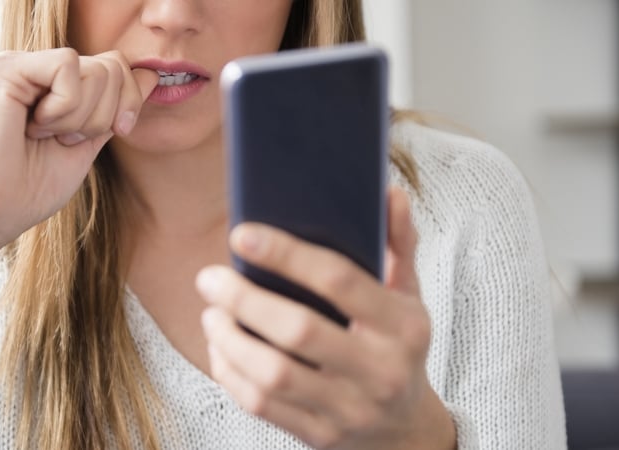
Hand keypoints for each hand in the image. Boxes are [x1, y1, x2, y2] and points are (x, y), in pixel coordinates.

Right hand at [0, 48, 157, 249]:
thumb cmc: (34, 186)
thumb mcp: (92, 141)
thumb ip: (117, 107)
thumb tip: (151, 75)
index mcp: (54, 83)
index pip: (116, 66)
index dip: (129, 100)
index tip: (116, 131)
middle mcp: (36, 67)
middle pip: (112, 66)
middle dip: (105, 115)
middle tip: (66, 140)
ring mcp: (19, 63)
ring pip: (95, 68)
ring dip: (81, 118)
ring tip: (46, 136)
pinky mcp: (5, 67)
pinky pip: (67, 67)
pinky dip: (64, 108)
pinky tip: (33, 127)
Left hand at [196, 188, 455, 448]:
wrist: (405, 429)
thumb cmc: (398, 346)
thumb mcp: (409, 294)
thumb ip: (399, 242)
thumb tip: (390, 192)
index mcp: (404, 326)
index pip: (339, 280)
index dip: (286, 254)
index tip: (241, 234)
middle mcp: (381, 370)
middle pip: (299, 330)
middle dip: (243, 299)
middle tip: (209, 277)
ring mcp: (350, 409)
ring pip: (274, 374)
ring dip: (230, 339)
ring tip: (211, 312)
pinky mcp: (320, 436)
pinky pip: (263, 406)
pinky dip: (231, 374)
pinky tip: (220, 348)